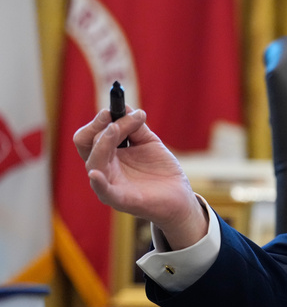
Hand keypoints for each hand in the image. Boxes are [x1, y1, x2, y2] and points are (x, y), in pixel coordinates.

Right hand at [73, 107, 208, 249]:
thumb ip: (136, 127)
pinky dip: (99, 182)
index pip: (92, 134)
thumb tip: (126, 107)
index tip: (113, 107)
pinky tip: (95, 173)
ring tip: (115, 128)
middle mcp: (104, 168)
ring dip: (103, 142)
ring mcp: (110, 184)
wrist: (180, 196)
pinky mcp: (121, 199)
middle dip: (97, 127)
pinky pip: (104, 192)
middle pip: (87, 144)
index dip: (100, 120)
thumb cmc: (161, 170)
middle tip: (110, 114)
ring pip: (95, 161)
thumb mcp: (149, 142)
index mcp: (108, 154)